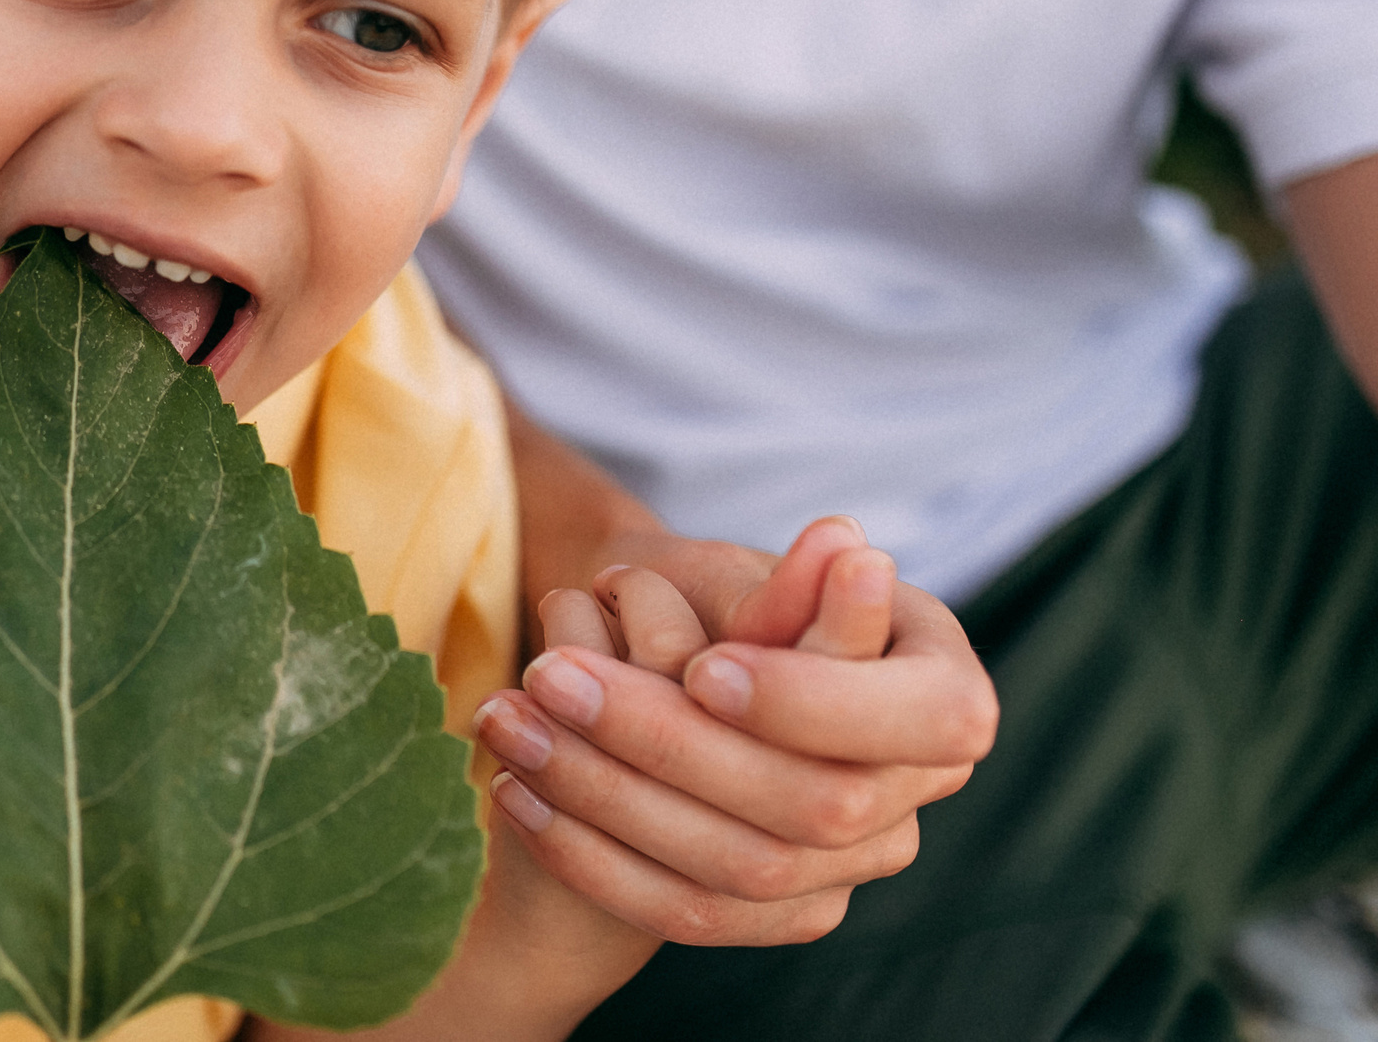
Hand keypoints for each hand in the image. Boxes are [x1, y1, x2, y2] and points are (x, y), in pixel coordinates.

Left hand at [474, 518, 996, 946]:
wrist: (681, 681)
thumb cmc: (722, 602)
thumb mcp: (745, 577)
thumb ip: (790, 587)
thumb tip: (843, 543)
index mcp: (948, 697)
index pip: (917, 721)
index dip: (809, 703)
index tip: (701, 666)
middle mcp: (918, 794)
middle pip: (814, 805)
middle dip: (670, 743)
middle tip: (549, 675)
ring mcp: (854, 868)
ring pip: (741, 868)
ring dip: (605, 795)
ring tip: (508, 720)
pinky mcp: (783, 913)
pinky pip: (689, 914)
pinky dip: (592, 856)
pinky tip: (514, 790)